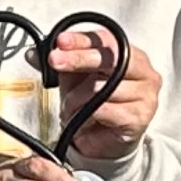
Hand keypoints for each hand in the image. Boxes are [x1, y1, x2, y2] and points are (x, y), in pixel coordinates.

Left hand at [54, 29, 160, 166]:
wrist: (105, 140)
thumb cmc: (95, 104)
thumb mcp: (74, 78)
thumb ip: (60, 62)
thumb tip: (34, 54)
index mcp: (132, 54)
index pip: (107, 40)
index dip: (82, 40)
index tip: (60, 42)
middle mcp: (144, 72)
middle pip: (110, 59)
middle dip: (78, 59)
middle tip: (55, 61)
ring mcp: (146, 95)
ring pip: (102, 88)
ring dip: (77, 99)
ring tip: (69, 108)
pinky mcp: (140, 117)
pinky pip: (104, 110)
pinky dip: (86, 116)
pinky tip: (82, 120)